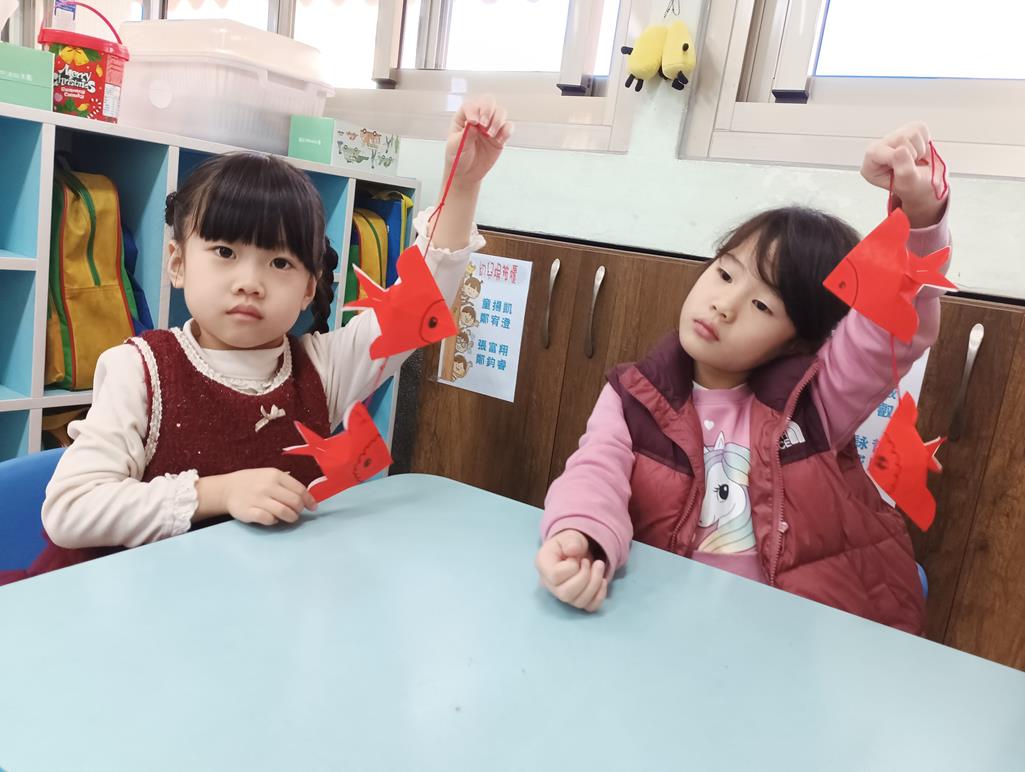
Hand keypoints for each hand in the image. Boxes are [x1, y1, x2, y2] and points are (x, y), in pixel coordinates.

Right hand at [198, 468, 316, 525]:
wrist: (227, 488)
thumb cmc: (253, 482)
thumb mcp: (270, 476)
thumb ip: (286, 484)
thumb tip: (306, 498)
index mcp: (275, 475)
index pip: (299, 489)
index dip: (309, 500)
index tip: (313, 507)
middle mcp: (267, 486)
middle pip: (294, 502)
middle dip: (299, 510)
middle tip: (297, 513)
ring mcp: (257, 499)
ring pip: (284, 512)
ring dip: (291, 517)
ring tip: (289, 518)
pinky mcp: (248, 512)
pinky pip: (268, 519)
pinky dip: (274, 521)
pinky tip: (273, 519)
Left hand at [444, 95, 512, 189]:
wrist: (466, 173)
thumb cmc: (457, 156)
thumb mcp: (456, 146)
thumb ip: (465, 135)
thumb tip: (473, 125)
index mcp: (464, 116)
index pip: (471, 105)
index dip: (474, 111)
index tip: (473, 122)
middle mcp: (479, 117)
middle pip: (488, 102)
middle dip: (488, 110)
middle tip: (484, 124)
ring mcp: (490, 126)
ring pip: (500, 112)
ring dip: (497, 121)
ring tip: (490, 135)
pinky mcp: (500, 136)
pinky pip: (508, 127)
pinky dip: (506, 131)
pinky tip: (498, 140)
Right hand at [535, 529, 608, 611]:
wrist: (576, 551)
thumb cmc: (569, 544)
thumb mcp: (569, 536)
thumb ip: (571, 541)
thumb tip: (573, 550)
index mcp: (544, 566)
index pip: (555, 576)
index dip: (571, 567)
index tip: (577, 557)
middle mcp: (550, 585)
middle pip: (566, 594)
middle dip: (585, 577)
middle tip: (590, 562)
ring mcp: (564, 596)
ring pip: (579, 602)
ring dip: (595, 584)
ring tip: (599, 566)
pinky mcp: (577, 600)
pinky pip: (589, 607)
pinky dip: (600, 595)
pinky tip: (602, 580)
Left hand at [861, 122, 946, 227]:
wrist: (924, 184)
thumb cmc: (913, 186)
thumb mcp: (908, 185)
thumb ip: (904, 171)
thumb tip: (901, 149)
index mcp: (870, 165)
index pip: (876, 151)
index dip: (895, 157)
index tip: (906, 167)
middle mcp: (878, 149)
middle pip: (899, 138)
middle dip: (912, 154)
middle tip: (911, 166)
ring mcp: (891, 138)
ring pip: (912, 132)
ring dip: (919, 149)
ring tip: (914, 160)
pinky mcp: (906, 130)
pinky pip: (920, 128)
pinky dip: (925, 142)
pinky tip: (918, 152)